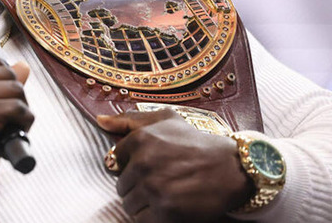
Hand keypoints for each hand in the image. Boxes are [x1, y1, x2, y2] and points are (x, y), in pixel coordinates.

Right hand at [0, 50, 32, 185]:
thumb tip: (23, 65)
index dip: (3, 78)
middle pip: (5, 71)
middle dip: (14, 94)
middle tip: (6, 117)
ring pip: (15, 87)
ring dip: (21, 107)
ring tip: (9, 125)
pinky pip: (18, 106)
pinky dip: (25, 121)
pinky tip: (13, 132)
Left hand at [96, 109, 254, 222]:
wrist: (232, 168)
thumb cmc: (196, 142)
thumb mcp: (165, 119)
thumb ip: (129, 119)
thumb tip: (99, 120)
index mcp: (140, 139)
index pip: (115, 160)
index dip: (131, 164)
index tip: (149, 165)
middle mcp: (144, 163)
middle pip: (121, 185)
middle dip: (137, 185)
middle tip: (160, 181)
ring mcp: (154, 189)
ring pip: (129, 204)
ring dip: (143, 203)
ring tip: (164, 194)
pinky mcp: (165, 211)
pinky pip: (142, 220)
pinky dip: (152, 218)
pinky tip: (167, 207)